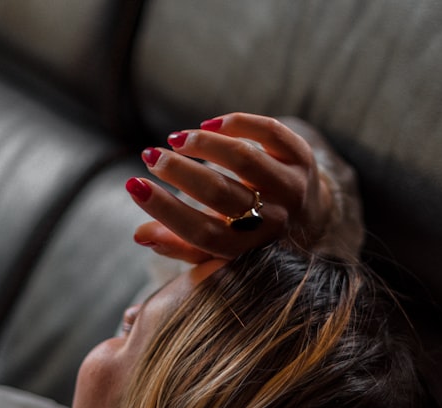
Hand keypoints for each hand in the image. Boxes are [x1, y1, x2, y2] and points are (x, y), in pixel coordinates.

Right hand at [127, 113, 363, 263]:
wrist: (307, 220)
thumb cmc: (245, 234)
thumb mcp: (215, 250)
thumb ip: (178, 246)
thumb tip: (140, 235)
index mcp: (248, 250)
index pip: (202, 234)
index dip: (165, 211)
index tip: (134, 186)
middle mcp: (274, 222)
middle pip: (220, 195)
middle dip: (179, 172)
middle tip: (150, 157)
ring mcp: (292, 189)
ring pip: (243, 159)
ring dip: (204, 144)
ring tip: (176, 139)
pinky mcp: (303, 158)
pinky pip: (269, 132)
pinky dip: (236, 124)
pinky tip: (209, 124)